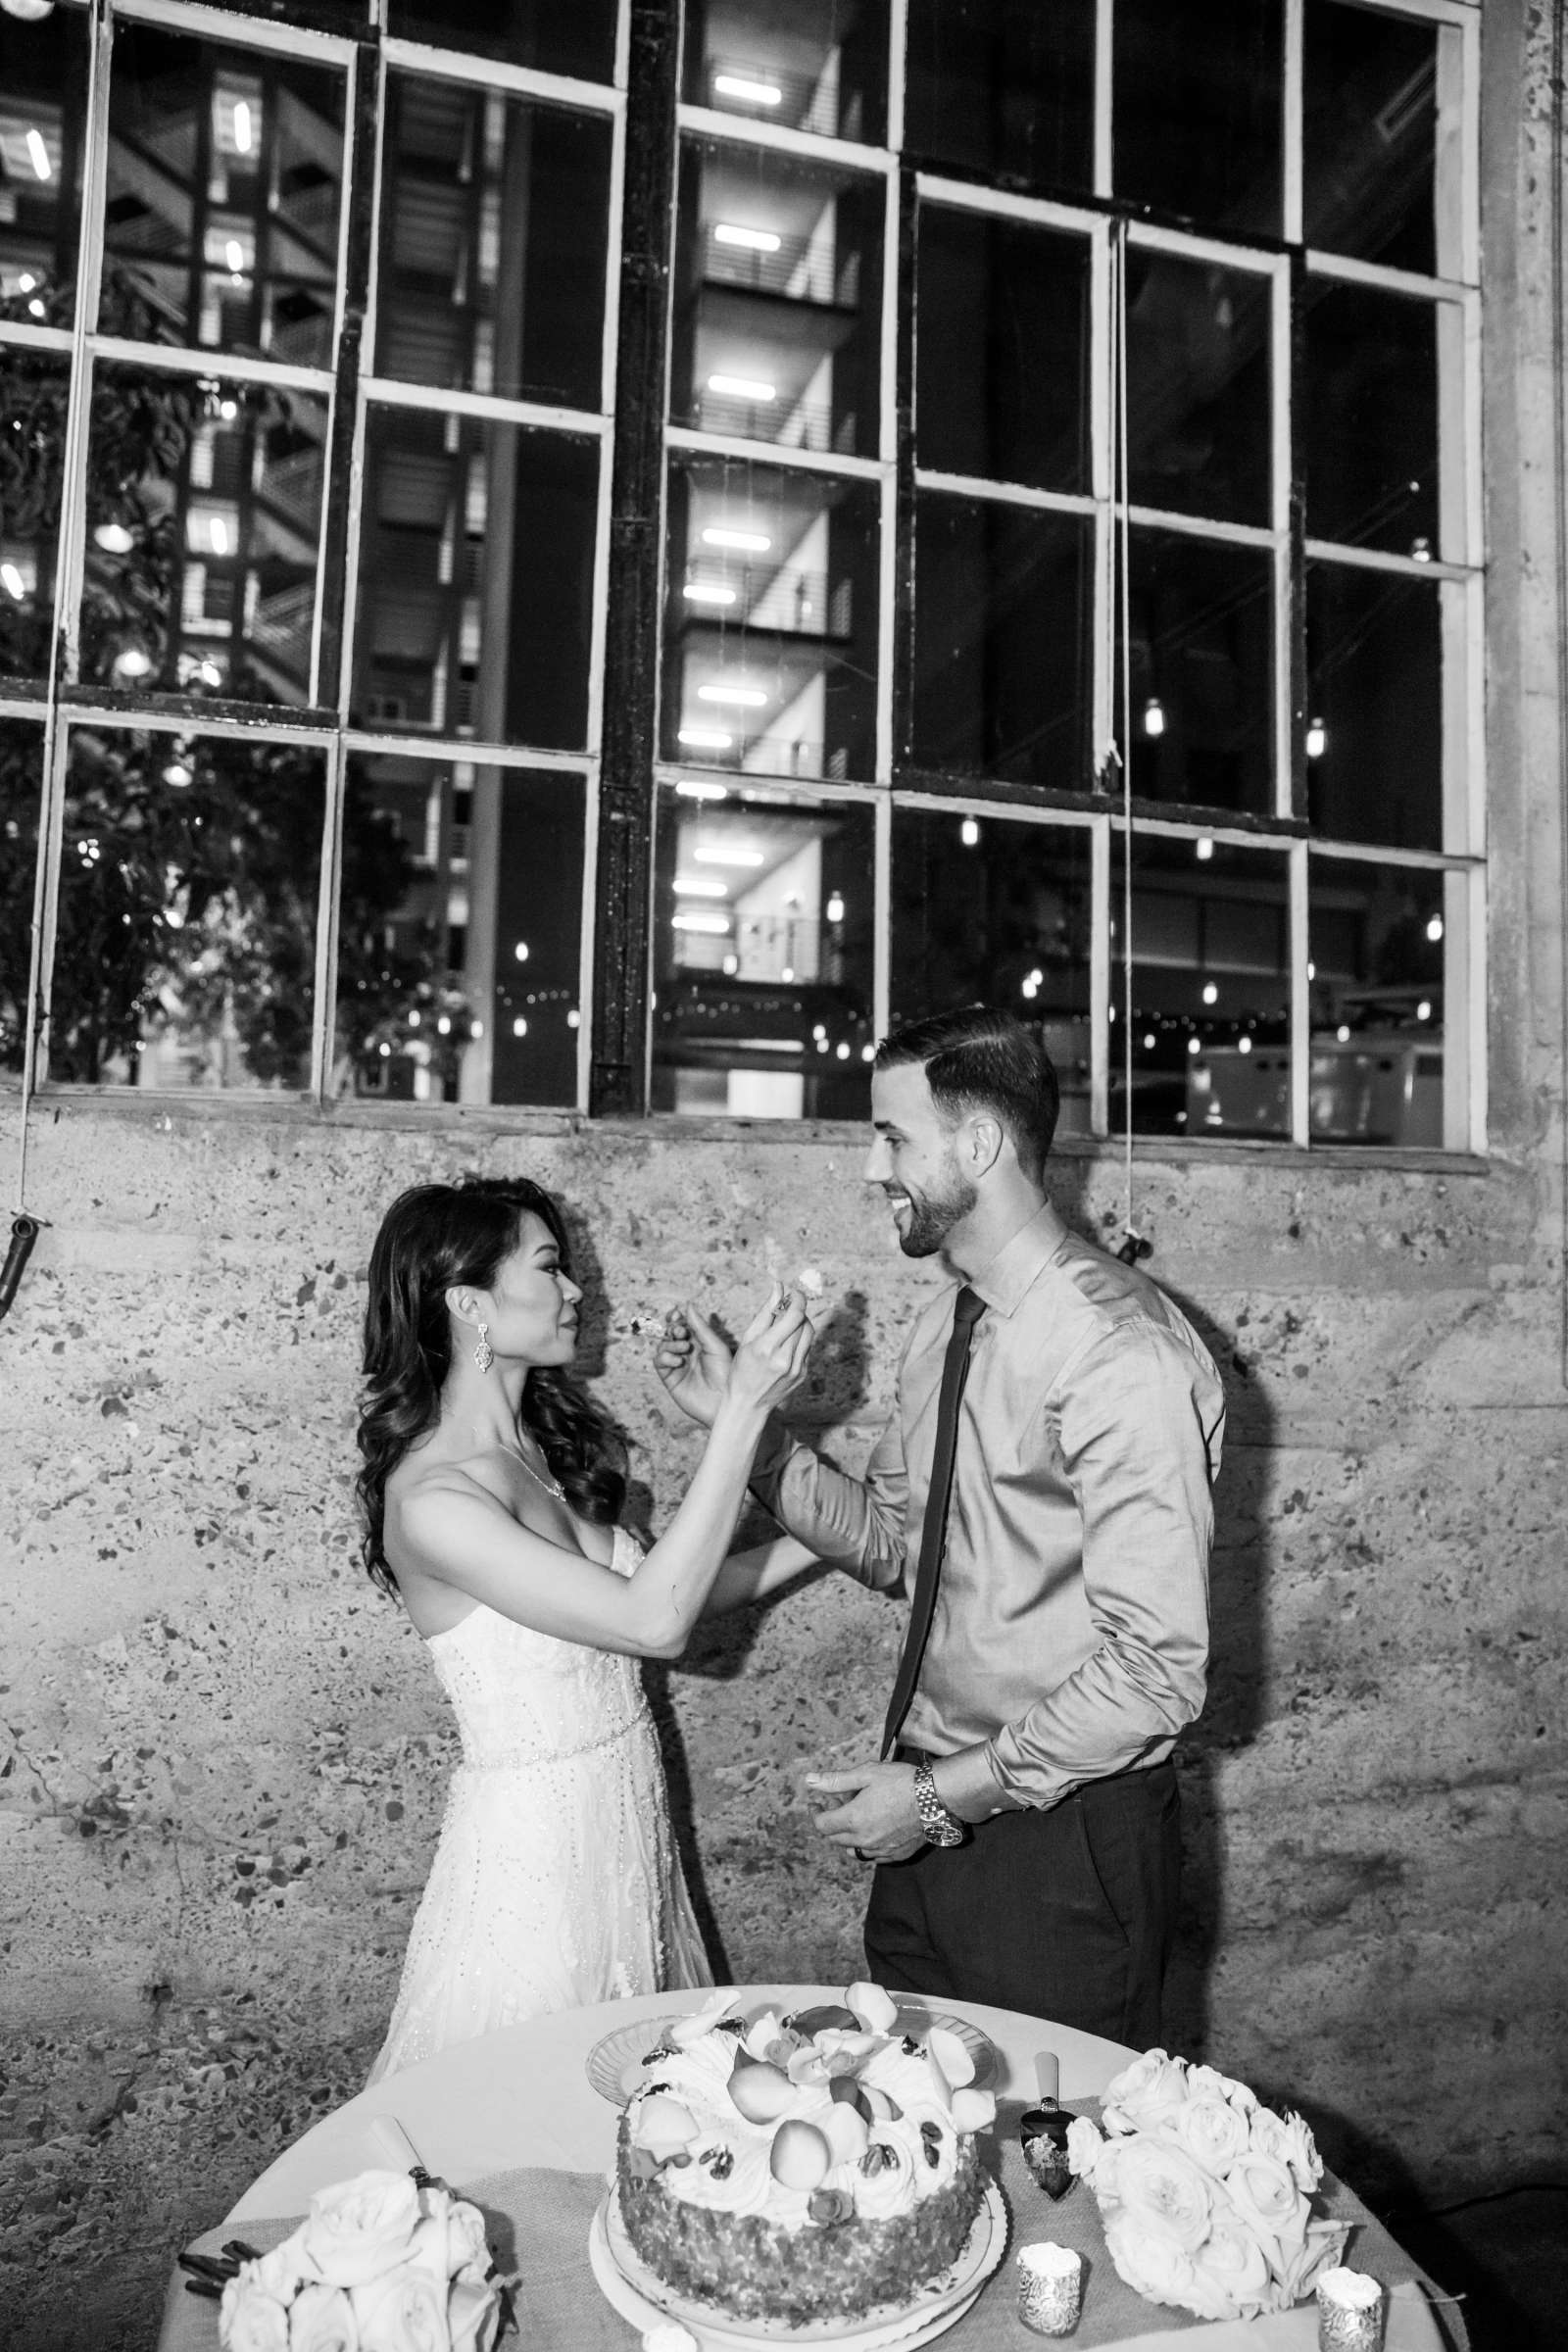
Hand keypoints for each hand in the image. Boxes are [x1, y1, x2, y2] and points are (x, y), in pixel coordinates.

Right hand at [653, 1302, 732, 1429]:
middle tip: (682, 1332)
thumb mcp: (715, 1346)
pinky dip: (665, 1357)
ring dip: (671, 1343)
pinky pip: (659, 1362)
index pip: (682, 1325)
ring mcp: (677, 1365)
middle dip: (673, 1329)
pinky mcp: (670, 1378)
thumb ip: (699, 1327)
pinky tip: (678, 1361)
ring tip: (684, 1348)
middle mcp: (687, 1352)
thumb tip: (688, 1305)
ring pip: (663, 1346)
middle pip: (670, 1333)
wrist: (723, 1402)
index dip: (676, 1318)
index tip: (676, 1313)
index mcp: (700, 1343)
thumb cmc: (725, 1375)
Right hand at [724, 1283, 815, 1416]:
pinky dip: (799, 1339)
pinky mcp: (802, 1375)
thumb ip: (765, 1312)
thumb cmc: (741, 1370)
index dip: (798, 1299)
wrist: (747, 1405)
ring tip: (786, 1323)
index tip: (794, 1292)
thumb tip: (778, 1286)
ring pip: (809, 1333)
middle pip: (804, 1322)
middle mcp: (785, 1359)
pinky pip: (807, 1348)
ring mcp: (797, 1369)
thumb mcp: (748, 1339)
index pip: (795, 1315)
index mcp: (767, 1348)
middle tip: (787, 1306)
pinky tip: (786, 1343)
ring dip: (801, 1323)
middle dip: (797, 1310)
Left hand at [805, 1762, 924, 1863]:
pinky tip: (875, 1827)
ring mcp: (881, 1851)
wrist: (938, 1797)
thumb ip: (836, 1780)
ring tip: (858, 1815)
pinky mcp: (897, 1855)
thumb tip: (810, 1781)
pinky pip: (873, 1857)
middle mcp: (865, 1840)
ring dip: (848, 1835)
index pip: (822, 1825)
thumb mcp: (867, 1773)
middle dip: (832, 1820)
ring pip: (853, 1850)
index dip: (816, 1813)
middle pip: (835, 1838)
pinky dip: (867, 1845)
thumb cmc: (902, 1782)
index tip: (817, 1803)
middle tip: (840, 1801)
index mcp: (854, 1820)